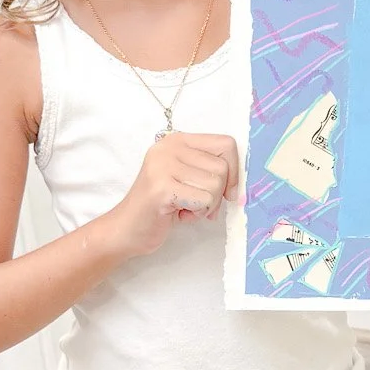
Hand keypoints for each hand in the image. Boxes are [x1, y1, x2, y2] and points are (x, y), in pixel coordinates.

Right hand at [106, 131, 241, 257]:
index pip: (226, 144)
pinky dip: (197, 213)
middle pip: (223, 168)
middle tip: (196, 203)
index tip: (226, 191)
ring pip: (216, 185)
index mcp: (178, 140)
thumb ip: (210, 169)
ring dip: (206, 206)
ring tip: (183, 206)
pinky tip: (178, 213)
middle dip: (217, 194)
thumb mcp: (187, 177)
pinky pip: (205, 201)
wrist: (126, 229)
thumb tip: (242, 181)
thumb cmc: (162, 206)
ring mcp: (164, 165)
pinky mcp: (162, 187)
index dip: (234, 171)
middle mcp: (169, 146)